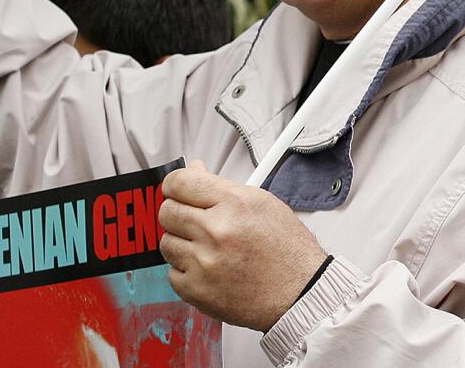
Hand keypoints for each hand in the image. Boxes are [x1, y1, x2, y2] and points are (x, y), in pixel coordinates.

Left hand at [158, 160, 327, 331]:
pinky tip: (210, 267)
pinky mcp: (194, 289)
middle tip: (196, 218)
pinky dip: (186, 268)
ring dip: (182, 241)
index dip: (175, 184)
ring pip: (166, 241)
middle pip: (167, 211)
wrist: (298, 292)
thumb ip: (223, 187)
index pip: (180, 182)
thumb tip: (194, 173)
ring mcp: (202, 262)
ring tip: (208, 246)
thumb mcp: (263, 203)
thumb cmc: (287, 250)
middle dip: (179, 211)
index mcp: (234, 204)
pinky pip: (171, 271)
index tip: (176, 189)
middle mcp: (216, 231)